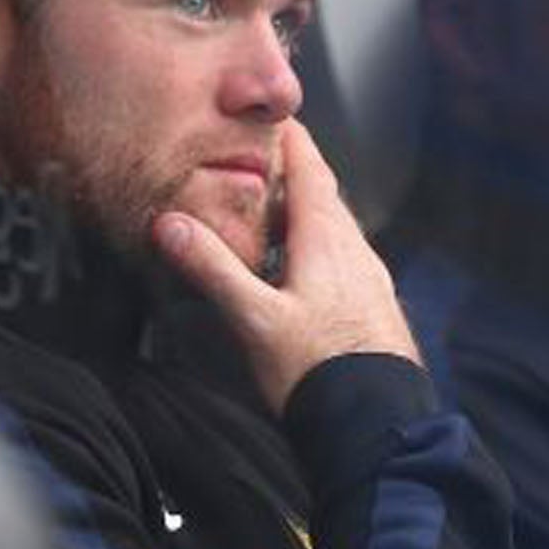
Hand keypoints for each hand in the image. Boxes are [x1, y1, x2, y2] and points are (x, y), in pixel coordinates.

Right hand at [153, 121, 418, 412]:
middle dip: (296, 176)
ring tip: (276, 216)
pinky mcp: (373, 310)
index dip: (294, 141)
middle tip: (265, 163)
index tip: (278, 119)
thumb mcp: (255, 319)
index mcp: (329, 241)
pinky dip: (319, 250)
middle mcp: (356, 253)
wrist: (377, 429)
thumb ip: (213, 270)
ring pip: (337, 232)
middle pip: (325, 198)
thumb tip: (171, 225)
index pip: (312, 171)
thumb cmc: (321, 374)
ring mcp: (370, 282)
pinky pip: (345, 262)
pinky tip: (302, 275)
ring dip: (308, 216)